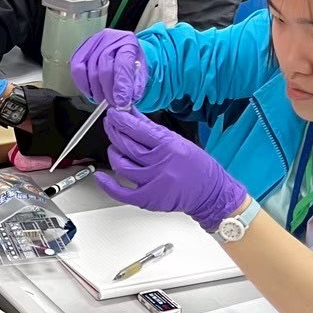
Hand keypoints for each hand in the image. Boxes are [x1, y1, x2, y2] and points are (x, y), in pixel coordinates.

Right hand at [71, 30, 147, 109]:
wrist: (120, 50)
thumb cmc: (131, 63)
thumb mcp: (140, 72)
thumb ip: (135, 86)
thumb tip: (126, 101)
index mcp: (128, 42)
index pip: (123, 64)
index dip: (122, 85)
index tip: (122, 102)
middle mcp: (109, 38)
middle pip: (105, 68)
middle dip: (108, 91)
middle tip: (112, 104)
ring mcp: (92, 43)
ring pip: (90, 71)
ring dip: (96, 91)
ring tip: (103, 99)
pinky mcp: (80, 50)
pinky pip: (77, 70)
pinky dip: (83, 85)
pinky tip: (91, 92)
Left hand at [96, 109, 246, 232]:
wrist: (212, 195)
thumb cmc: (199, 168)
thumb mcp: (180, 141)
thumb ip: (154, 130)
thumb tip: (134, 115)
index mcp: (169, 147)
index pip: (137, 129)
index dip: (122, 119)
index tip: (114, 113)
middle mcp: (159, 164)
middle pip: (126, 145)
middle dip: (114, 131)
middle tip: (111, 124)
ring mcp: (152, 182)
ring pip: (121, 164)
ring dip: (113, 152)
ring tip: (115, 146)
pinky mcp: (147, 199)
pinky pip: (120, 192)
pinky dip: (107, 184)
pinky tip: (100, 176)